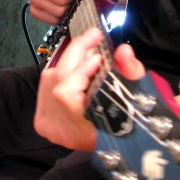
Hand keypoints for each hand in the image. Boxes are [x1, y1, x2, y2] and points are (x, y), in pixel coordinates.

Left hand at [34, 31, 147, 150]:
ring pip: (50, 78)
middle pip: (57, 80)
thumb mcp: (136, 95)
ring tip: (90, 53)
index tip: (100, 56)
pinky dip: (62, 71)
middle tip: (94, 37)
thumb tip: (123, 51)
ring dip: (70, 61)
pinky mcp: (42, 119)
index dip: (81, 70)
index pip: (66, 94)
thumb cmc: (126, 121)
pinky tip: (78, 67)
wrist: (113, 143)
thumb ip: (131, 71)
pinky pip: (46, 85)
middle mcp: (59, 130)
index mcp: (82, 131)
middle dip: (76, 53)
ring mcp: (48, 125)